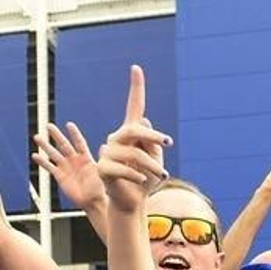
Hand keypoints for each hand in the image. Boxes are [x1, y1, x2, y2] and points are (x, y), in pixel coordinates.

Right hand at [32, 122, 104, 211]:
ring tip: (37, 137)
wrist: (93, 202)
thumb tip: (104, 146)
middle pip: (64, 145)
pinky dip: (42, 162)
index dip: (74, 134)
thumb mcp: (103, 173)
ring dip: (45, 146)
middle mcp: (75, 160)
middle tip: (49, 125)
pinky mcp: (60, 176)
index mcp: (86, 158)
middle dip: (56, 135)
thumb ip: (102, 159)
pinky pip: (50, 167)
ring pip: (54, 154)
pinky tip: (35, 155)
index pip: (79, 143)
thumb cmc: (101, 189)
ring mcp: (66, 167)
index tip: (69, 124)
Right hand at [96, 66, 173, 213]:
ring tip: (162, 175)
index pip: (134, 107)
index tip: (136, 68)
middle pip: (135, 129)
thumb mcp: (156, 159)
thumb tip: (145, 122)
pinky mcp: (102, 168)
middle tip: (168, 143)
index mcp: (132, 133)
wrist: (134, 201)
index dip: (136, 88)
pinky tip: (144, 180)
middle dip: (153, 137)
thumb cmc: (146, 179)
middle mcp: (117, 138)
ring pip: (133, 153)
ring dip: (152, 165)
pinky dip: (137, 175)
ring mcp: (107, 152)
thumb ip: (152, 143)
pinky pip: (123, 169)